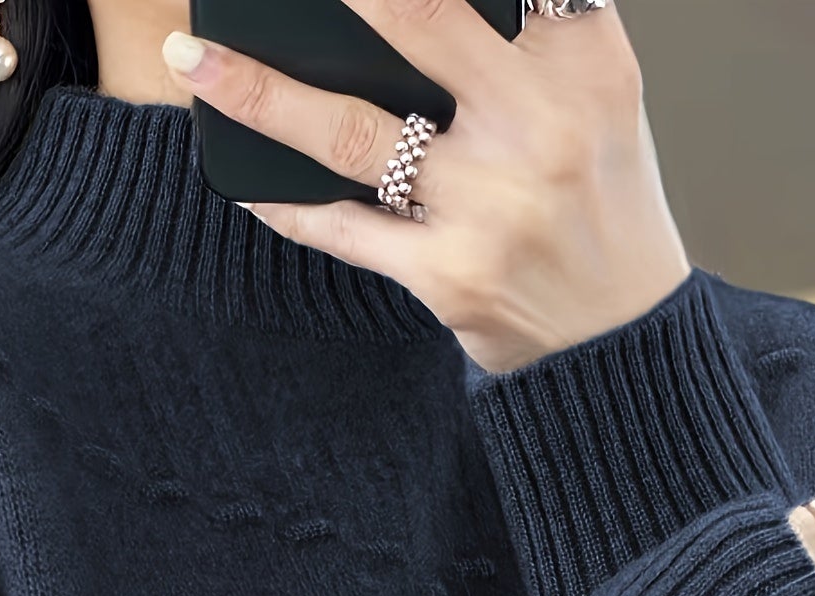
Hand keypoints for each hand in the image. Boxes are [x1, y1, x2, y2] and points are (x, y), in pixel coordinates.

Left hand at [160, 0, 691, 374]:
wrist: (622, 344)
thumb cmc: (595, 203)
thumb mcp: (594, 99)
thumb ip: (526, 32)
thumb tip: (402, 12)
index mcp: (584, 60)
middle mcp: (540, 125)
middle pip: (415, 15)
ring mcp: (489, 205)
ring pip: (348, 131)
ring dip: (257, 93)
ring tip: (192, 64)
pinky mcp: (449, 276)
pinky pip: (342, 229)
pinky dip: (283, 205)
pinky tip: (242, 183)